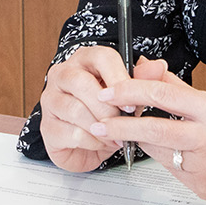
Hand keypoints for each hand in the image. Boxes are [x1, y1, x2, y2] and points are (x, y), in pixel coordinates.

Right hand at [38, 45, 138, 171]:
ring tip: (115, 136)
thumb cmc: (105, 114)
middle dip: (107, 107)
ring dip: (101, 127)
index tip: (131, 102)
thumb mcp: (127, 97)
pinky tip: (101, 143)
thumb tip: (158, 66)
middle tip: (123, 121)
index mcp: (84, 60)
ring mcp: (51, 100)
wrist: (88, 146)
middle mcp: (62, 75)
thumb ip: (141, 80)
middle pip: (82, 82)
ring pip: (75, 110)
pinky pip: (72, 133)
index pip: (101, 57)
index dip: (119, 78)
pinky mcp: (47, 127)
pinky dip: (92, 142)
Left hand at [91, 59, 205, 204]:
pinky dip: (168, 161)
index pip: (162, 96)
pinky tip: (175, 154)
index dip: (130, 93)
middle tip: (98, 123)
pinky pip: (174, 173)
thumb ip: (177, 88)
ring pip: (160, 153)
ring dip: (145, 144)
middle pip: (153, 130)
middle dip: (120, 127)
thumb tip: (144, 66)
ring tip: (137, 134)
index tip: (108, 93)